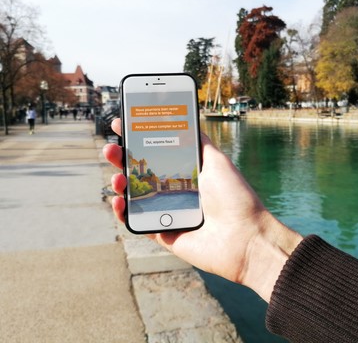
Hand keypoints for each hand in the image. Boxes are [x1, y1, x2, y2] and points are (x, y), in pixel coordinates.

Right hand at [103, 118, 301, 301]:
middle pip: (142, 173)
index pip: (157, 153)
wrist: (245, 237)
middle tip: (111, 148)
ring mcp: (168, 212)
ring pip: (136, 196)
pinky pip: (137, 222)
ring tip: (116, 175)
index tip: (123, 124)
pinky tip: (119, 200)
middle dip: (124, 159)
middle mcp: (175, 191)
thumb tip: (188, 121)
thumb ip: (200, 142)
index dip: (139, 140)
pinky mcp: (163, 234)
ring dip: (121, 183)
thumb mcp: (217, 161)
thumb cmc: (234, 196)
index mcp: (187, 172)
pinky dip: (123, 212)